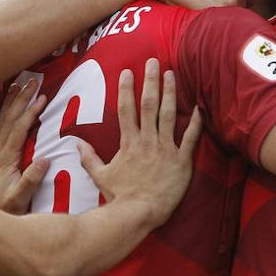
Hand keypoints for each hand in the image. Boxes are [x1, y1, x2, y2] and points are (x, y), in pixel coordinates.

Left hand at [0, 77, 49, 213]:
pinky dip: (5, 114)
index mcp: (6, 160)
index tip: (42, 98)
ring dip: (11, 103)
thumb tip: (45, 159)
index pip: (18, 130)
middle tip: (31, 81)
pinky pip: (1, 129)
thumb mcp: (20, 199)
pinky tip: (8, 108)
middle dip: (20, 99)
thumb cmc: (7, 210)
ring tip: (18, 85)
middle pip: (8, 120)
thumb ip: (30, 180)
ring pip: (3, 122)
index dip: (29, 113)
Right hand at [78, 59, 202, 227]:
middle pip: (149, 105)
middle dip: (150, 81)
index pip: (126, 110)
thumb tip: (75, 144)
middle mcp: (147, 140)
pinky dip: (196, 122)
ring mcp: (165, 148)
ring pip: (168, 115)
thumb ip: (89, 158)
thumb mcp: (100, 177)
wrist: (139, 213)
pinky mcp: (181, 159)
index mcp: (129, 143)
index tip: (128, 72)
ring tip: (172, 74)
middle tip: (153, 62)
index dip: (126, 89)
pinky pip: (190, 138)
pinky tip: (200, 107)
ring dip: (170, 93)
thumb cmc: (120, 197)